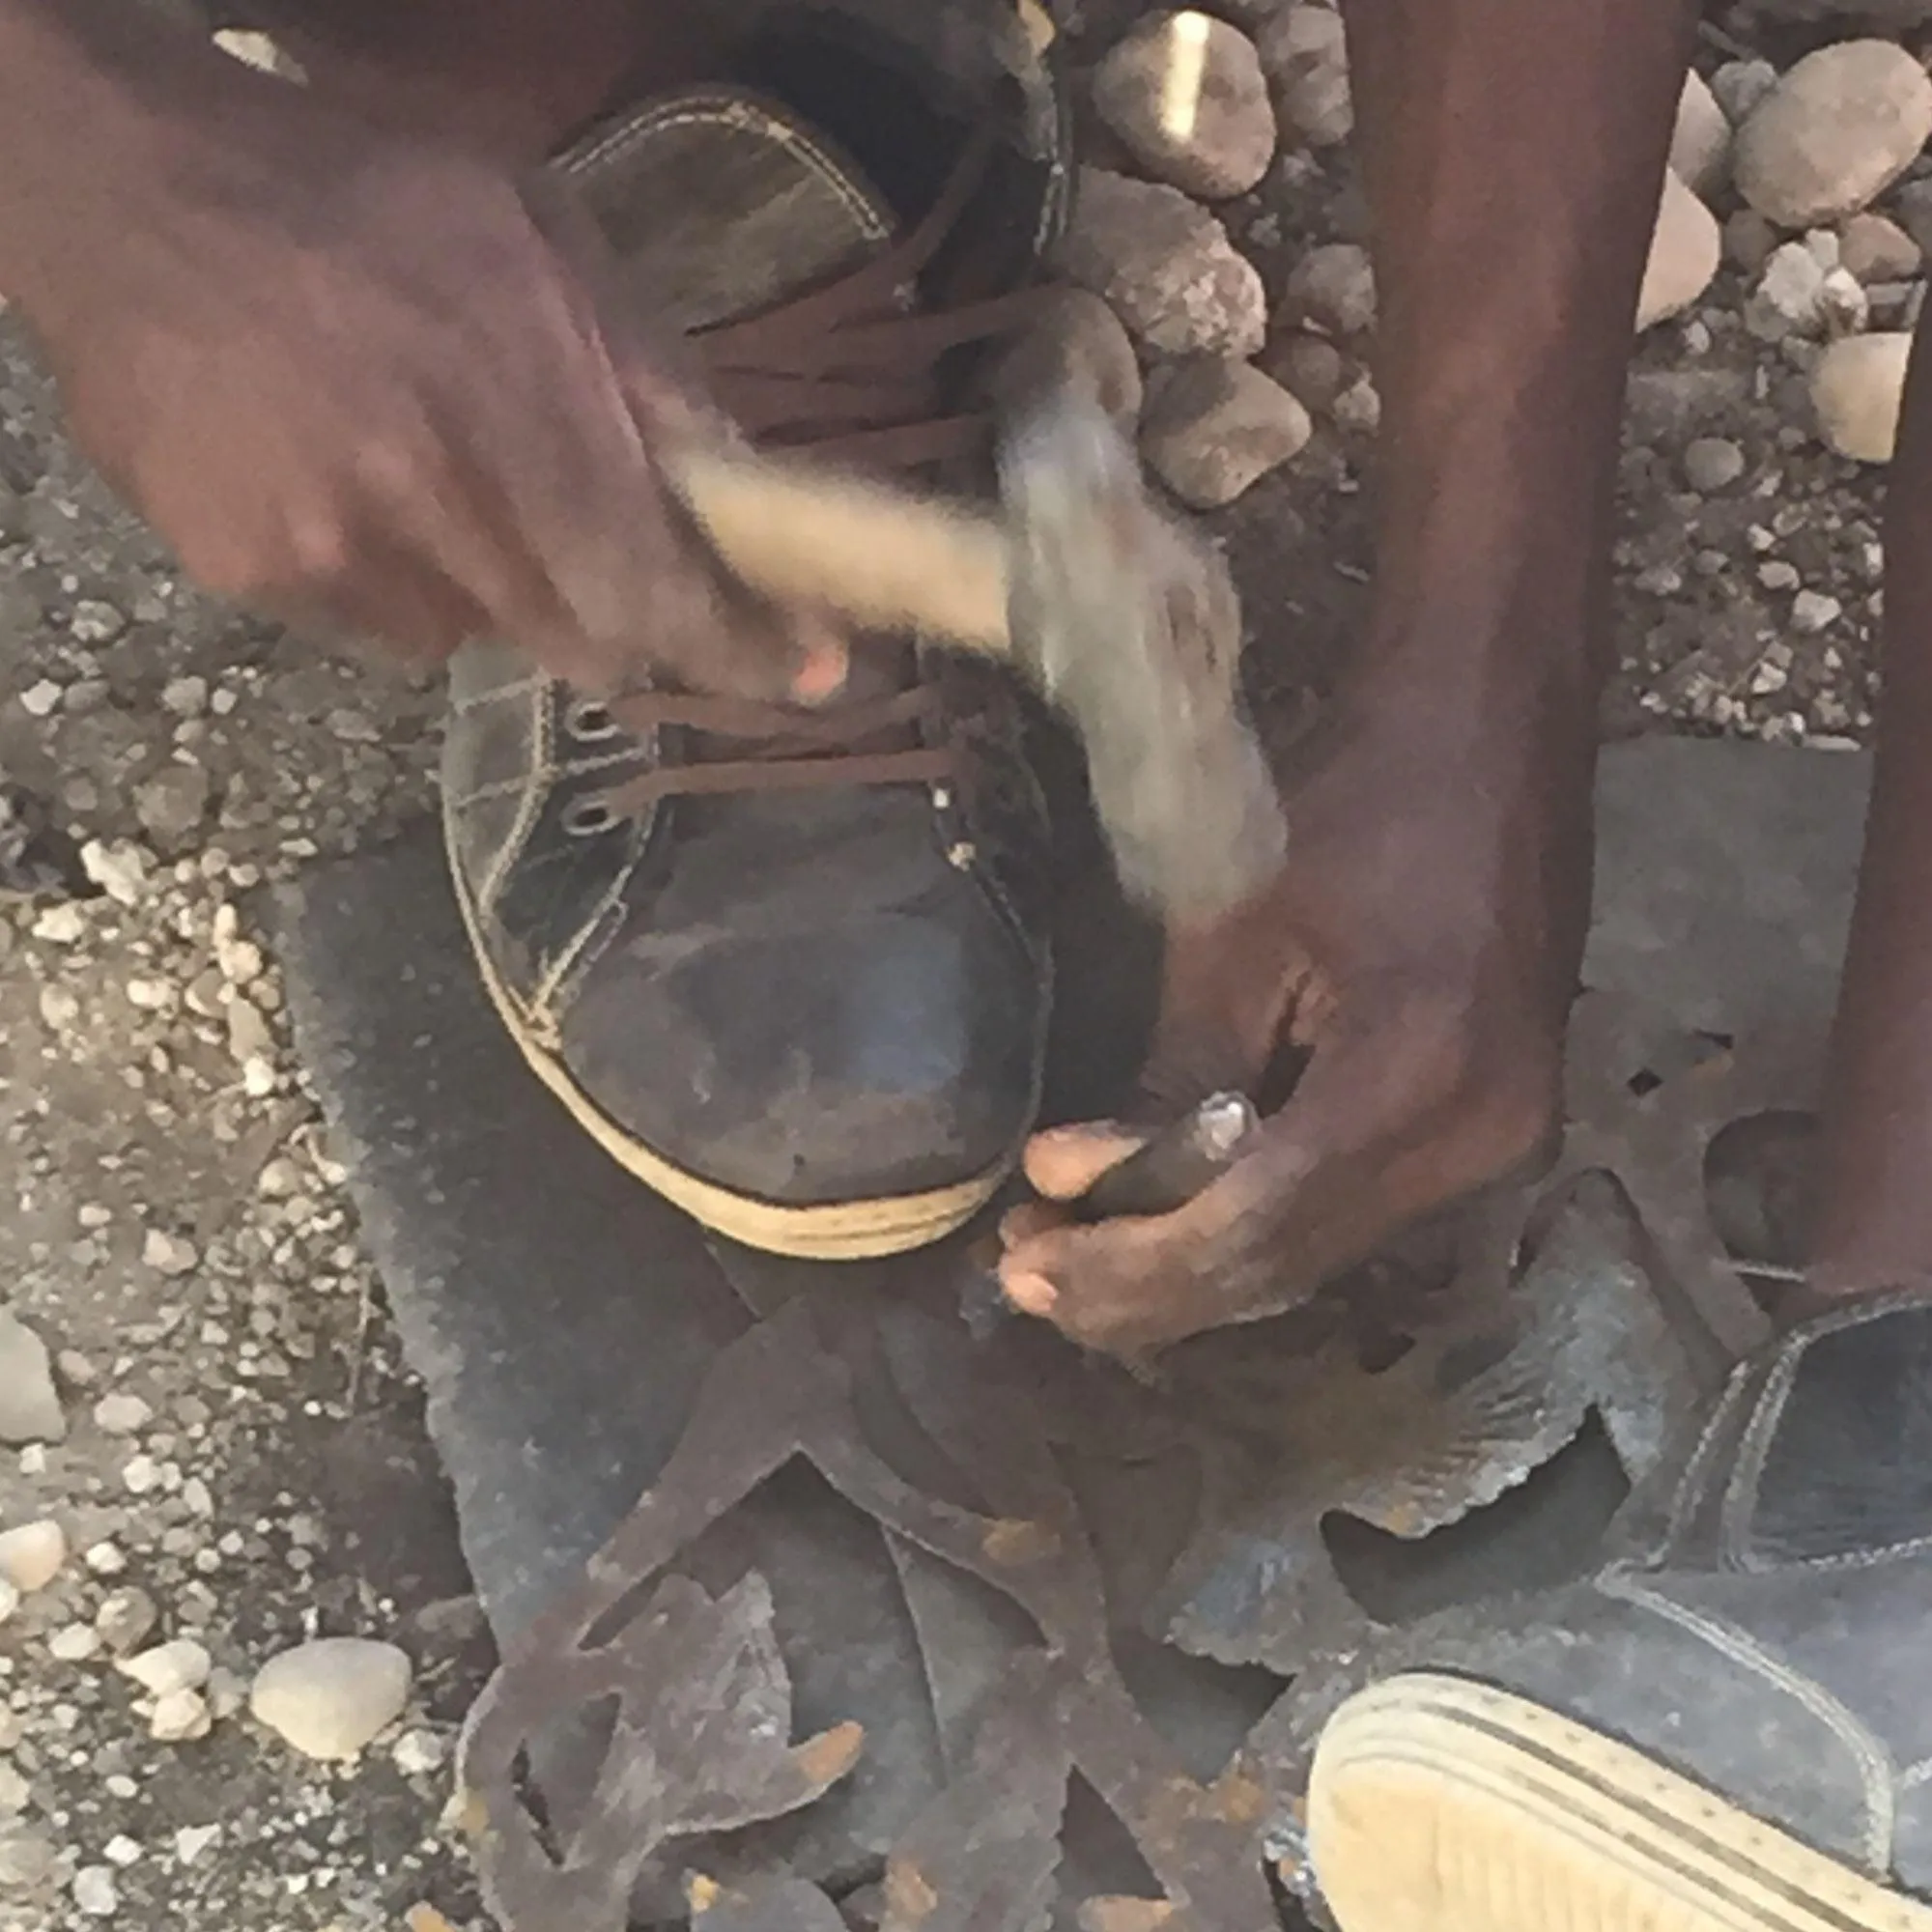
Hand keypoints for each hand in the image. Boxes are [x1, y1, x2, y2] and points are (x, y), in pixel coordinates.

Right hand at [12, 65, 843, 701]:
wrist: (132, 196)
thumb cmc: (366, 198)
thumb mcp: (544, 243)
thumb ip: (656, 385)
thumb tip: (747, 500)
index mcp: (518, 407)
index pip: (663, 590)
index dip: (746, 650)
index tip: (810, 675)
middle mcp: (432, 505)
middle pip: (585, 645)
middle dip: (625, 615)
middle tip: (618, 554)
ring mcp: (335, 555)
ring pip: (483, 637)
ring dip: (505, 587)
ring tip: (447, 474)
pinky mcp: (257, 580)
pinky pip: (385, 625)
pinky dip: (407, 580)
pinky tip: (361, 483)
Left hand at [997, 717, 1577, 1356]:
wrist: (1499, 723)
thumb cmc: (1361, 793)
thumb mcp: (1238, 925)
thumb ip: (1172, 1073)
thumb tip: (1077, 1183)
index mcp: (1418, 1075)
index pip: (1253, 1225)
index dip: (1130, 1259)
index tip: (1023, 1261)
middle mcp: (1478, 1138)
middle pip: (1286, 1264)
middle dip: (1147, 1283)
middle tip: (1026, 1275)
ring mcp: (1502, 1141)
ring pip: (1318, 1253)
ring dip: (1192, 1265)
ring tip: (1073, 1255)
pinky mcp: (1493, 1127)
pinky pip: (1352, 1210)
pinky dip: (1253, 1223)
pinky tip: (1168, 1217)